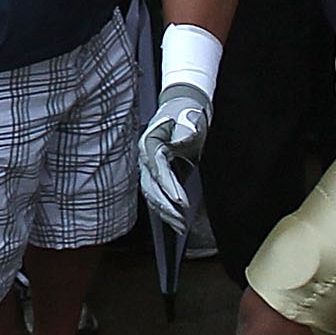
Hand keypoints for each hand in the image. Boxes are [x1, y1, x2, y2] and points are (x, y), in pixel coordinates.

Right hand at [138, 78, 210, 224]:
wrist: (183, 107)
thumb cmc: (186, 114)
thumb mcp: (189, 119)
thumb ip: (187, 130)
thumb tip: (185, 136)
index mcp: (150, 143)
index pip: (158, 170)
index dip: (168, 187)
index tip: (180, 200)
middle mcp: (145, 158)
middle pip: (152, 187)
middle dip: (167, 205)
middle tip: (181, 219)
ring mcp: (148, 168)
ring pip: (153, 195)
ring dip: (166, 212)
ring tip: (181, 226)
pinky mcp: (156, 176)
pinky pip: (157, 196)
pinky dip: (166, 210)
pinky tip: (176, 222)